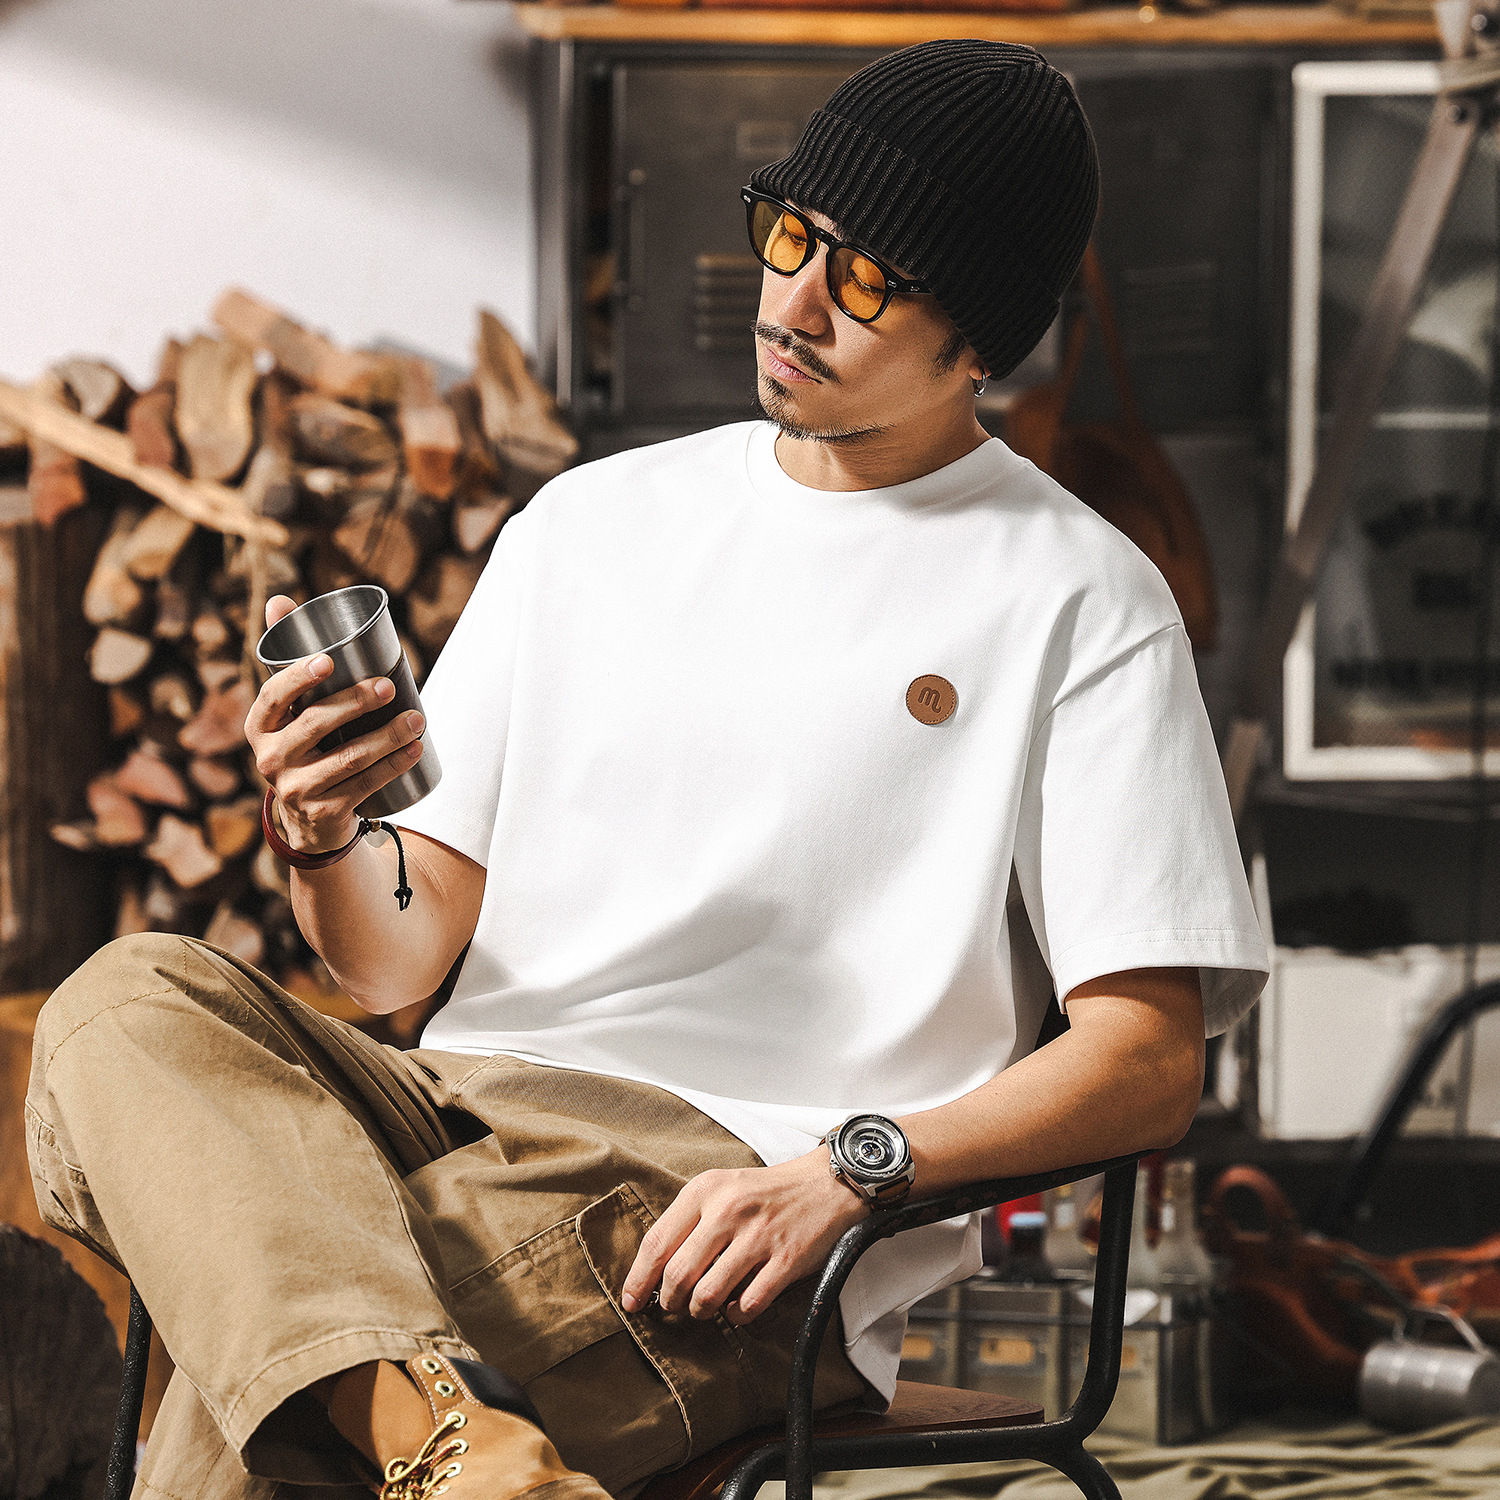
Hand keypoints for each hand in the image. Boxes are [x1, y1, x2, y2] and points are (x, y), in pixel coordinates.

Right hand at [245, 595, 425, 854]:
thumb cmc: (307, 743)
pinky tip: (415, 750)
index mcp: (259, 725)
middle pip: (316, 725)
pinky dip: (394, 766)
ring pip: (347, 758)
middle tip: (389, 686)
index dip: (298, 678)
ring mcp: (295, 789)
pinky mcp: (324, 813)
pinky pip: (364, 786)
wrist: (310, 818)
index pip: (273, 696)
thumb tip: (279, 597)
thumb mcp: (293, 708)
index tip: (329, 661)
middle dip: (356, 702)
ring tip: (417, 719)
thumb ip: (289, 655)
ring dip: (387, 736)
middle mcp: (269, 758)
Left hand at [621, 1149, 867, 1325]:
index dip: (638, 1280)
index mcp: (705, 1190)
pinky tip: (737, 1306)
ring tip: (704, 1307)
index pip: (657, 1242)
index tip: (631, 1302)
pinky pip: (748, 1304)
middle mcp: (728, 1211)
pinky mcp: (786, 1260)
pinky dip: (736, 1314)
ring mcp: (759, 1236)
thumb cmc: (764, 1193)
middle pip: (677, 1275)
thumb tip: (655, 1272)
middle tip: (674, 1306)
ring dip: (700, 1311)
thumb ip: (688, 1222)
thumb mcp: (721, 1189)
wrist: (824, 1184)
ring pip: (708, 1295)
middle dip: (669, 1301)